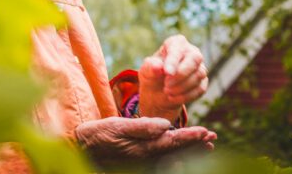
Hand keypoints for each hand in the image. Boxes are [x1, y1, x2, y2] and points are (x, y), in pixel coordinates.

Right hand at [74, 117, 215, 166]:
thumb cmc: (98, 135)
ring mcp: (143, 165)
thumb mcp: (117, 126)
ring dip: (189, 152)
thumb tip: (166, 125)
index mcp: (143, 149)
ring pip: (172, 159)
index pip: (173, 142)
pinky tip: (182, 154)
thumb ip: (142, 126)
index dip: (191, 137)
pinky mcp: (138, 166)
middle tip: (212, 138)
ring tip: (205, 146)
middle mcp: (146, 159)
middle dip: (195, 146)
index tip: (206, 132)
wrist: (80, 150)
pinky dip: (176, 157)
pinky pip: (162, 163)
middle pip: (177, 153)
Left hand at [139, 35, 207, 120]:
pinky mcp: (202, 82)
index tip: (167, 73)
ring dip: (182, 87)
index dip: (173, 61)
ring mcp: (199, 67)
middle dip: (181, 74)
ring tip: (167, 92)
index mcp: (176, 43)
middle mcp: (191, 52)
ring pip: (199, 74)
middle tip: (166, 85)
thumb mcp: (146, 71)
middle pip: (195, 59)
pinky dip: (186, 96)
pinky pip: (200, 88)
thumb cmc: (152, 75)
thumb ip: (150, 67)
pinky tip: (172, 98)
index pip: (178, 48)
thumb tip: (157, 67)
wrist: (157, 92)